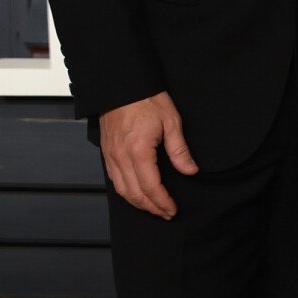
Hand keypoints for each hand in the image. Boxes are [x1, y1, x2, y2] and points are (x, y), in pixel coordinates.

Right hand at [99, 90, 197, 217]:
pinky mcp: (107, 152)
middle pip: (135, 194)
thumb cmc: (145, 98)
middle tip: (166, 213)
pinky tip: (135, 193)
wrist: (122, 84)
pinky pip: (114, 179)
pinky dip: (125, 192)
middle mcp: (121, 157)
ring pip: (122, 190)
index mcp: (138, 151)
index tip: (172, 209)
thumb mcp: (171, 122)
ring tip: (152, 207)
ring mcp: (111, 155)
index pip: (151, 187)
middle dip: (152, 208)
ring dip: (138, 203)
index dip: (163, 202)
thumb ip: (180, 151)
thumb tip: (190, 170)